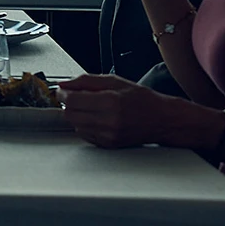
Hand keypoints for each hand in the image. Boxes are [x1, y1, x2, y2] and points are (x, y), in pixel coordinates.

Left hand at [58, 74, 180, 148]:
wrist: (161, 119)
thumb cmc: (141, 99)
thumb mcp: (114, 81)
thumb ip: (86, 81)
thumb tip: (65, 84)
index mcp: (110, 102)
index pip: (72, 100)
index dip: (63, 94)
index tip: (62, 90)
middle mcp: (109, 121)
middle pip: (70, 114)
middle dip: (68, 104)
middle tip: (75, 97)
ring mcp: (108, 135)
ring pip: (75, 125)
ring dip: (77, 114)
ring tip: (91, 107)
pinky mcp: (108, 145)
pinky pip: (84, 134)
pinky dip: (85, 125)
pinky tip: (97, 118)